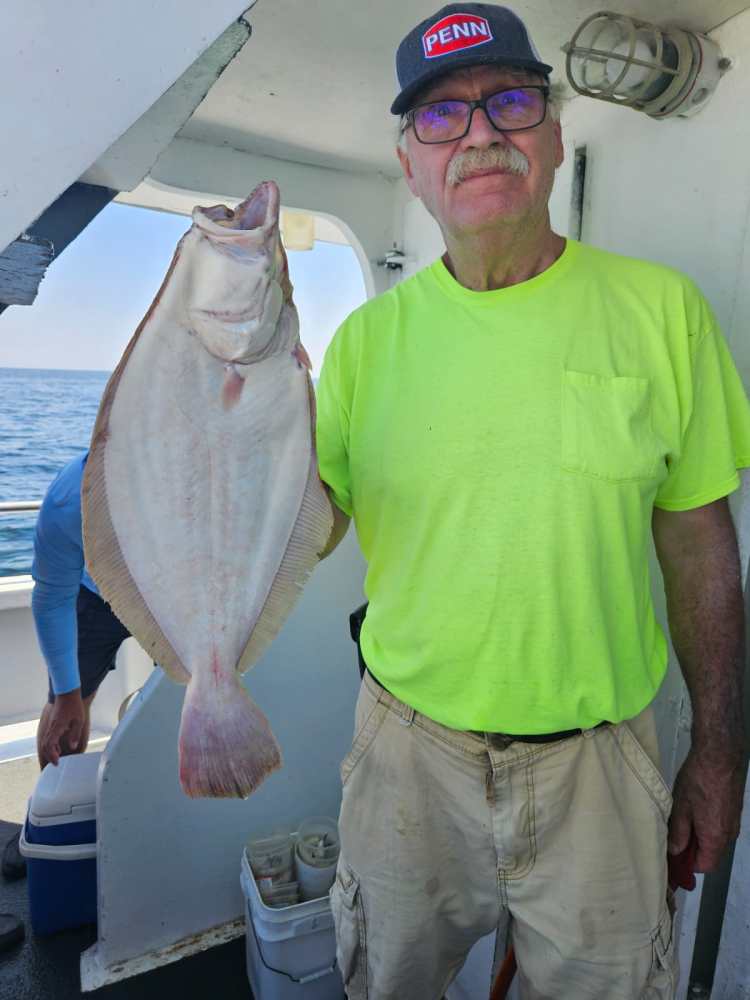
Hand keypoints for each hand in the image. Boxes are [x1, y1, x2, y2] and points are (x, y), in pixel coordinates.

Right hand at [41, 690, 85, 765]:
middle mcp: (52, 728)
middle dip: (49, 756)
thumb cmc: (74, 706)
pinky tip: (58, 746)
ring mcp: (51, 725)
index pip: (50, 745)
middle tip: (56, 763)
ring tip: (58, 756)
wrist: (67, 692)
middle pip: (45, 745)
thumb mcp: (78, 720)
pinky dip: (51, 744)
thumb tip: (73, 747)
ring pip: (46, 741)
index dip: (52, 755)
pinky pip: (48, 737)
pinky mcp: (52, 723)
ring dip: (50, 750)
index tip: (57, 762)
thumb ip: (75, 734)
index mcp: (57, 728)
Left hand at [668, 746, 745, 872]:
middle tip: (673, 834)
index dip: (687, 864)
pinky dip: (707, 824)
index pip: (705, 866)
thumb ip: (678, 832)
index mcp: (715, 838)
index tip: (673, 854)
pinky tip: (694, 807)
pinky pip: (720, 826)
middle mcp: (729, 835)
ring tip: (682, 817)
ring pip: (716, 839)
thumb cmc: (698, 781)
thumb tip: (675, 851)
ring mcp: (734, 822)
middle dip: (692, 849)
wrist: (720, 755)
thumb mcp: (681, 807)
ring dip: (699, 835)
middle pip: (711, 853)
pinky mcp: (735, 810)